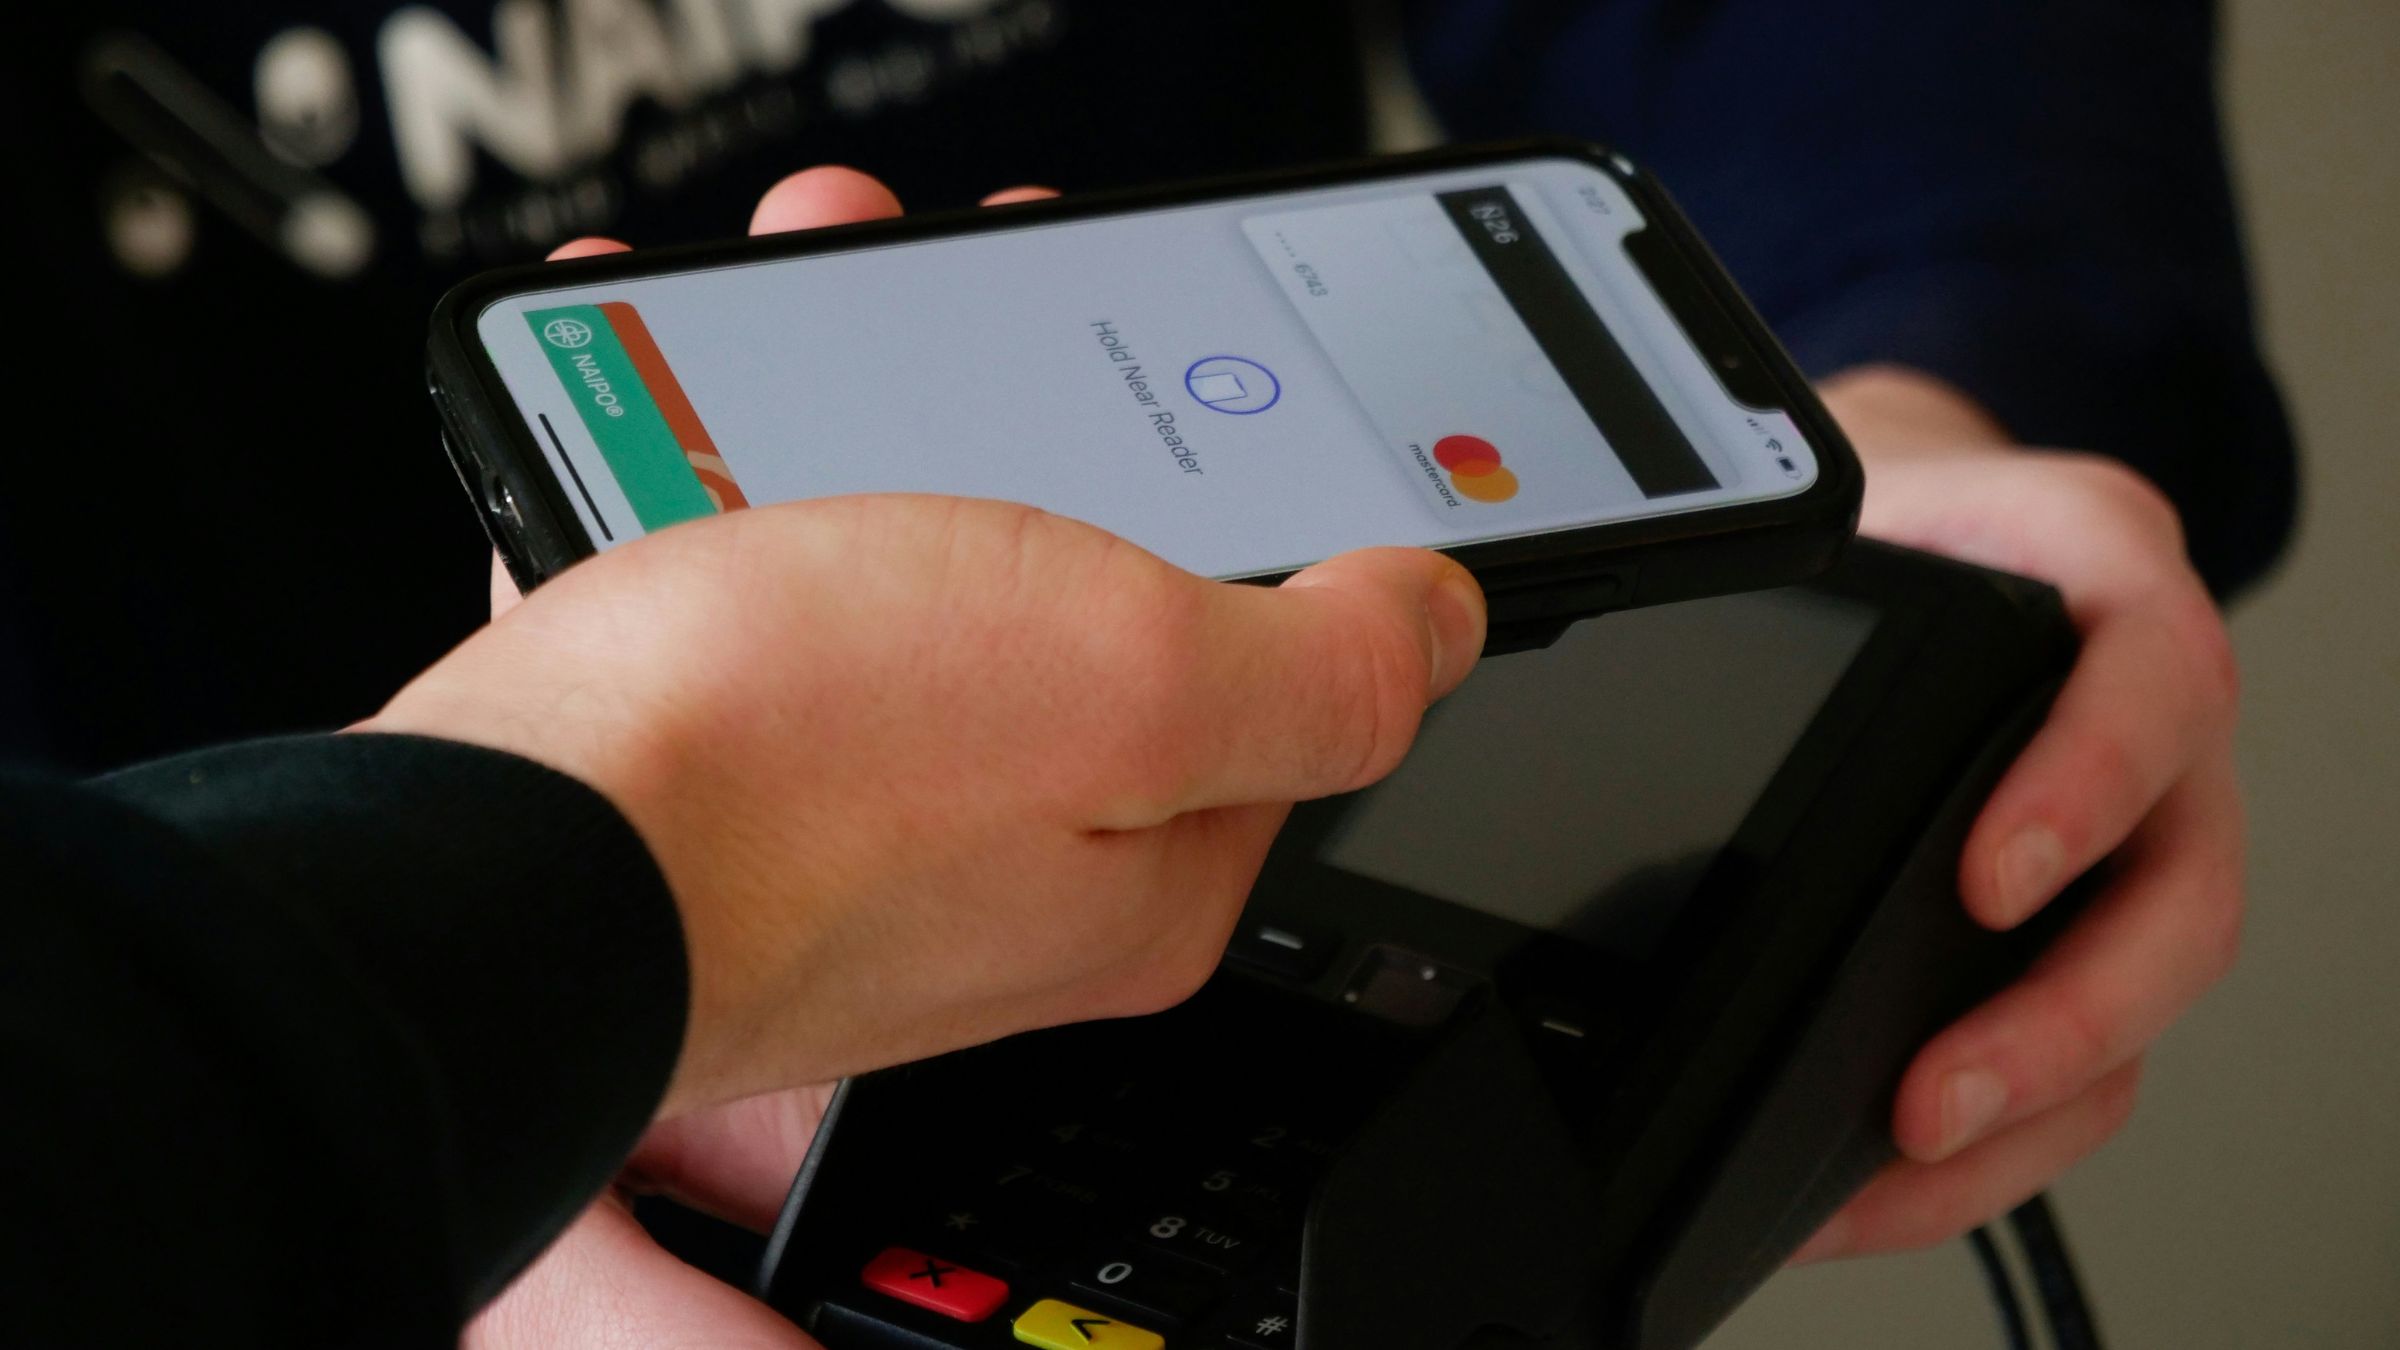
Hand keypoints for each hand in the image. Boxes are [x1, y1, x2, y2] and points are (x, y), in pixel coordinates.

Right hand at [385, 164, 1481, 1346]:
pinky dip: (731, 480)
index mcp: (1149, 853)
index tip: (1205, 391)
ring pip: (906, 566)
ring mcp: (856, 815)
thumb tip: (1438, 622)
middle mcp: (1010, 854)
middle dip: (1039, 414)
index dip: (1261, 506)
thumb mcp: (1138, 681)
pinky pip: (755, 593)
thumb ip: (1327, 663)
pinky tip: (685, 405)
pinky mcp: (716, 775)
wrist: (496, 865)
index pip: (1278, 672)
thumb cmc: (795, 778)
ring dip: (875, 409)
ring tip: (825, 276)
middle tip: (985, 295)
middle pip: (1075, 591)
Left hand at [1796, 367, 2244, 1258]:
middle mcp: (2139, 713)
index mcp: (2088, 578)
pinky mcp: (2089, 909)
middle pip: (2180, 882)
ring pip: (2143, 986)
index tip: (1989, 879)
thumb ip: (1775, 551)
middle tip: (1940, 1092)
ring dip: (2038, 1096)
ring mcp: (2131, 823)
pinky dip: (2007, 1123)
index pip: (2148, 668)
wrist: (1898, 519)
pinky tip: (1901, 1171)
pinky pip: (2088, 1037)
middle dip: (2067, 1012)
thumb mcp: (1831, 503)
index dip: (2089, 779)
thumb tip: (1603, 613)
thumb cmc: (1870, 518)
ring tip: (1909, 1155)